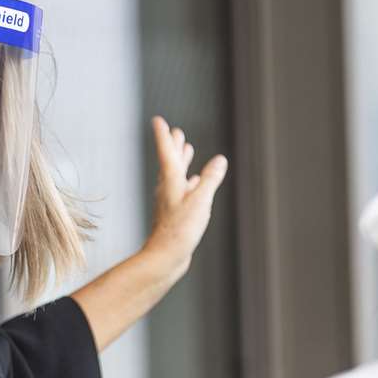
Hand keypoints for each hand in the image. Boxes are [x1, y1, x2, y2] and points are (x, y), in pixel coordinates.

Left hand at [142, 115, 227, 278]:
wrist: (166, 257)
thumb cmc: (180, 230)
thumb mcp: (200, 201)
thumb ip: (210, 179)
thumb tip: (220, 160)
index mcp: (171, 182)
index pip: (167, 152)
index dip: (164, 136)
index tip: (158, 120)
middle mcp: (168, 189)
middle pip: (171, 162)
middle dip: (174, 145)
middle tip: (176, 131)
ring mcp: (170, 202)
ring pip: (176, 176)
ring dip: (181, 161)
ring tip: (186, 150)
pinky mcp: (175, 214)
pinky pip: (182, 190)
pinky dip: (188, 182)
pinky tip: (194, 183)